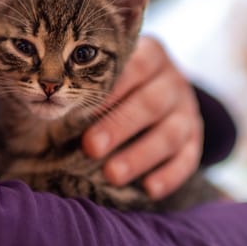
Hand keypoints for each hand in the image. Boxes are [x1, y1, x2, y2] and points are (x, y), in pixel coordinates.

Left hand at [82, 36, 202, 199]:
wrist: (163, 91)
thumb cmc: (120, 82)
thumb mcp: (111, 70)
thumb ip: (92, 80)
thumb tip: (50, 101)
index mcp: (152, 56)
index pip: (136, 66)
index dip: (112, 88)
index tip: (83, 108)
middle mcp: (173, 81)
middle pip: (151, 103)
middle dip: (119, 126)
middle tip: (90, 147)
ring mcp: (187, 110)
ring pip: (171, 133)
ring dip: (141, 156)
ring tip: (112, 175)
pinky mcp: (196, 138)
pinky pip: (189, 158)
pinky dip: (170, 174)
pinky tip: (149, 189)